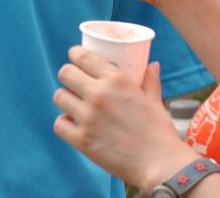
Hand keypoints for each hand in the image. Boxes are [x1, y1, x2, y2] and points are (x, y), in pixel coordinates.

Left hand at [53, 50, 197, 190]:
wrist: (160, 164)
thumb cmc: (159, 132)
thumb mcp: (155, 101)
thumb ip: (150, 81)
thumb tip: (152, 65)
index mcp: (116, 80)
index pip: (82, 56)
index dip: (75, 55)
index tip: (76, 59)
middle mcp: (99, 94)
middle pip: (65, 73)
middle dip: (69, 76)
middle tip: (75, 85)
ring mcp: (88, 117)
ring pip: (59, 97)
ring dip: (66, 100)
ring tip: (75, 106)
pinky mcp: (82, 140)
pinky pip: (59, 124)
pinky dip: (64, 124)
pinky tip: (74, 126)